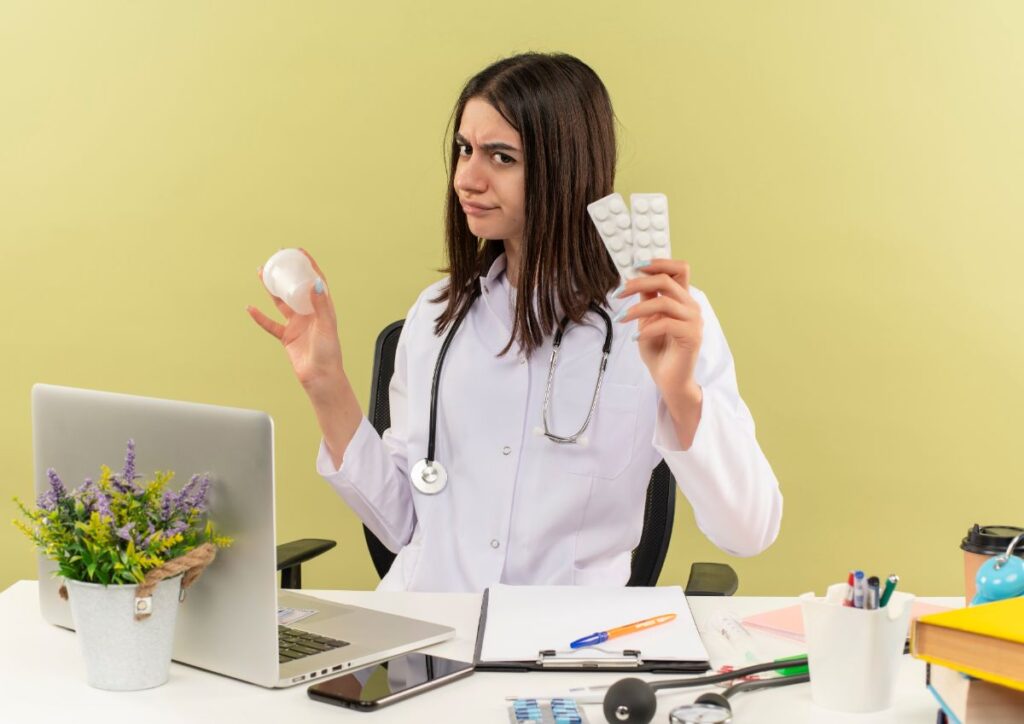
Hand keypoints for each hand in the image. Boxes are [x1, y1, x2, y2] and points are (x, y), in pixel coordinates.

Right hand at [247, 249, 344, 396]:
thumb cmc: (329, 354)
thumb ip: (320, 305)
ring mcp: (297, 324)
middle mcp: (310, 313)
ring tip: (262, 274)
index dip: (308, 266)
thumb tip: (316, 282)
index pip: (315, 281)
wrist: (320, 377)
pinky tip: (250, 308)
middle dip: (287, 273)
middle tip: (276, 259)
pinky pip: (270, 324)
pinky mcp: (287, 336)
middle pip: (295, 288)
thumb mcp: (326, 326)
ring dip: (271, 289)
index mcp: (323, 308)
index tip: (298, 252)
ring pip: (281, 302)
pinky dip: (260, 317)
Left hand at [614, 259, 702, 400]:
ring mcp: (694, 321)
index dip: (659, 262)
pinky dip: (647, 329)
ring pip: (664, 302)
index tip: (635, 266)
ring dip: (637, 309)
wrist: (668, 379)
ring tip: (621, 318)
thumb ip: (647, 298)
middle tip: (618, 292)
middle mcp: (691, 306)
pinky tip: (635, 337)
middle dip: (639, 282)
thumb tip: (635, 277)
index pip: (679, 269)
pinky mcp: (692, 336)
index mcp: (683, 299)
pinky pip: (666, 324)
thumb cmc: (659, 350)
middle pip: (667, 280)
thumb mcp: (647, 319)